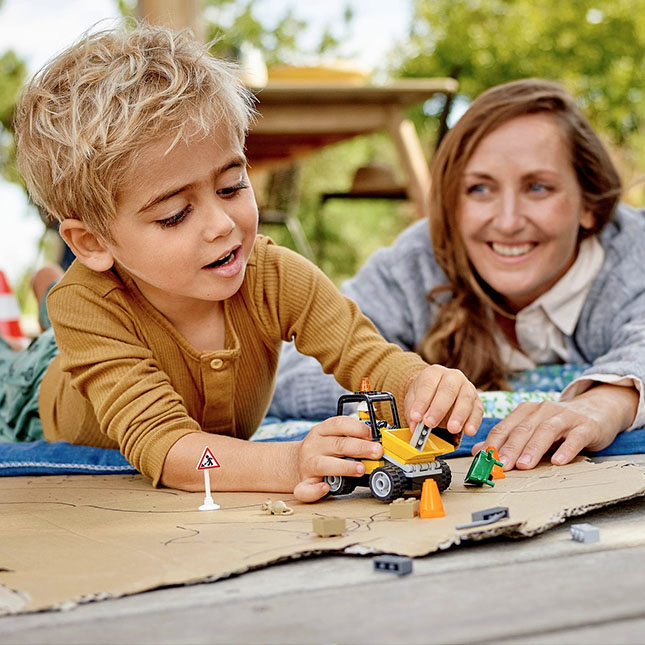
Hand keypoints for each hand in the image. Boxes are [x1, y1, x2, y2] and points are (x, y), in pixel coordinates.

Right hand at [293, 416, 382, 502]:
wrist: (293, 462)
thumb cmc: (321, 450)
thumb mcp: (330, 436)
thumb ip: (349, 436)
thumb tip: (376, 441)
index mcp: (321, 431)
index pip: (338, 424)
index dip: (356, 427)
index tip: (371, 434)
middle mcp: (313, 446)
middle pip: (337, 444)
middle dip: (360, 448)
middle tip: (377, 451)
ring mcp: (307, 465)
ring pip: (323, 465)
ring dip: (344, 467)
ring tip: (360, 469)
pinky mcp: (304, 483)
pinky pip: (305, 489)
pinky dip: (315, 490)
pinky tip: (325, 488)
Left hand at [404, 365, 483, 435]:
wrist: (438, 394)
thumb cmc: (425, 396)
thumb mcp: (413, 400)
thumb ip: (412, 412)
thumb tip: (414, 426)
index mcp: (434, 372)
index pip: (428, 385)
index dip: (421, 402)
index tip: (415, 417)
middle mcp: (452, 376)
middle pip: (448, 389)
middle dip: (438, 408)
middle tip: (430, 423)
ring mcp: (467, 387)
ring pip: (466, 399)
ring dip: (459, 415)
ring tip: (452, 429)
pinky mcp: (477, 401)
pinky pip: (478, 410)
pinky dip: (474, 421)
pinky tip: (468, 431)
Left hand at [474, 384, 638, 469]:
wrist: (595, 410)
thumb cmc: (558, 425)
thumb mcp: (531, 429)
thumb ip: (507, 440)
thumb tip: (479, 453)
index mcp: (526, 411)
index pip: (505, 427)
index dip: (493, 443)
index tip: (484, 460)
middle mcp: (543, 410)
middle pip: (523, 429)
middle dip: (510, 447)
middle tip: (501, 465)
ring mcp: (565, 417)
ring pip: (546, 431)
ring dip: (533, 448)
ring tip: (523, 465)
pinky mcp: (586, 426)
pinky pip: (575, 437)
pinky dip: (566, 449)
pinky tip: (558, 461)